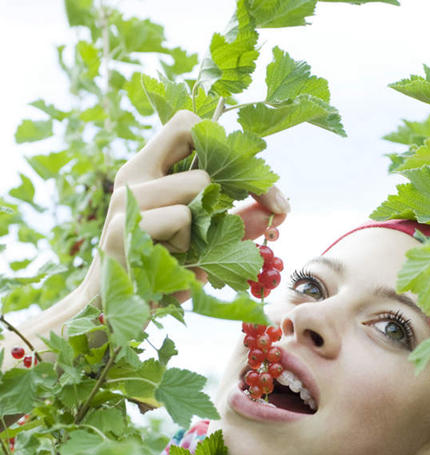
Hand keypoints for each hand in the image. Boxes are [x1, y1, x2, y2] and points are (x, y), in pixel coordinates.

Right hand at [81, 110, 288, 305]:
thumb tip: (279, 211)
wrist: (109, 315)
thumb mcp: (204, 246)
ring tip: (186, 253)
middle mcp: (133, 176)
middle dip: (235, 181)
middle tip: (254, 215)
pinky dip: (188, 247)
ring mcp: (124, 200)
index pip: (189, 123)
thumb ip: (236, 223)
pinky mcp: (120, 229)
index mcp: (148, 171)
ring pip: (197, 184)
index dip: (229, 144)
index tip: (261, 184)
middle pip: (198, 139)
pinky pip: (181, 219)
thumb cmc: (160, 276)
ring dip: (206, 225)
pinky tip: (172, 266)